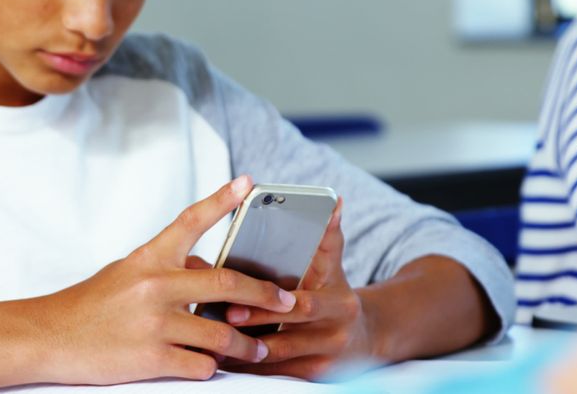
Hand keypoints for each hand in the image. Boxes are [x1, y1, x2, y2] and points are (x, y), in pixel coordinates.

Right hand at [26, 176, 298, 384]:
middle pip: (226, 285)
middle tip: (288, 302)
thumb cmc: (90, 305)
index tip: (247, 183)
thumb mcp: (127, 273)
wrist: (48, 336)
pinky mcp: (150, 358)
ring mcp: (154, 323)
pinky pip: (200, 364)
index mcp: (148, 258)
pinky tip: (216, 365)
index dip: (221, 200)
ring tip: (260, 348)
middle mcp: (154, 286)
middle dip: (265, 295)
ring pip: (221, 333)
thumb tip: (208, 273)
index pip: (190, 221)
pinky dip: (212, 366)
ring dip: (247, 344)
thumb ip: (167, 270)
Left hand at [223, 200, 375, 379]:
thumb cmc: (335, 295)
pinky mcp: (313, 378)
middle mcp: (334, 335)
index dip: (268, 305)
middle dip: (251, 329)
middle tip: (220, 318)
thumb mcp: (335, 267)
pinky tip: (225, 357)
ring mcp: (324, 360)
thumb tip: (334, 201)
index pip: (302, 305)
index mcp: (337, 304)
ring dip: (243, 351)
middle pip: (287, 337)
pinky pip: (275, 374)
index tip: (239, 301)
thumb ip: (328, 237)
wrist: (365, 338)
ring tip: (212, 339)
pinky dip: (249, 366)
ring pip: (276, 360)